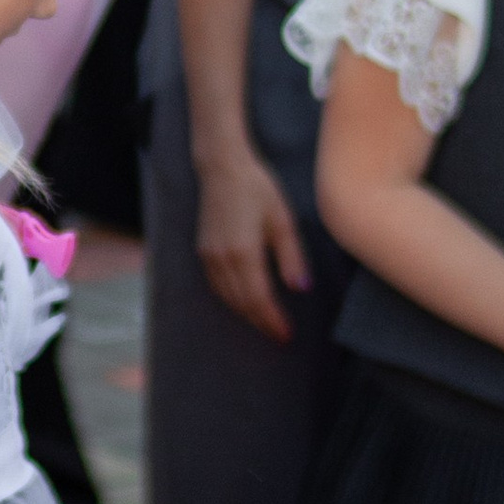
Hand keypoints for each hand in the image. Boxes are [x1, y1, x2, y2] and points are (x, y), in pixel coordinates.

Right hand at [197, 145, 309, 342]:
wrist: (223, 167)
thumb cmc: (257, 188)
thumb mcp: (282, 220)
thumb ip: (291, 256)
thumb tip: (300, 288)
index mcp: (244, 252)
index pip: (259, 298)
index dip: (273, 319)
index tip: (286, 334)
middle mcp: (222, 258)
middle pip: (242, 302)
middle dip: (261, 322)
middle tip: (279, 336)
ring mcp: (209, 256)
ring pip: (227, 297)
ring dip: (246, 314)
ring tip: (265, 324)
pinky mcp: (203, 250)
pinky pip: (217, 286)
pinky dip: (232, 300)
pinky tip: (244, 302)